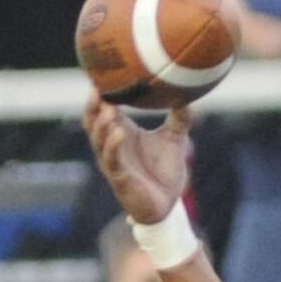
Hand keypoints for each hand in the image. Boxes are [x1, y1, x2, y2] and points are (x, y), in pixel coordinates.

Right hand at [82, 92, 193, 224]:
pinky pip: (112, 160)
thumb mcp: (175, 141)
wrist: (168, 205)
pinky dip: (114, 145)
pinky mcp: (119, 178)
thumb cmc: (165, 172)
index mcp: (121, 133)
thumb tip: (188, 97)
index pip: (102, 110)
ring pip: (98, 140)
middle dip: (93, 106)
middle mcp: (112, 146)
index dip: (99, 95)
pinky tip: (120, 133)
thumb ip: (180, 120)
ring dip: (102, 124)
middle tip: (98, 89)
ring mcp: (113, 162)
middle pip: (92, 122)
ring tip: (109, 109)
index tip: (101, 75)